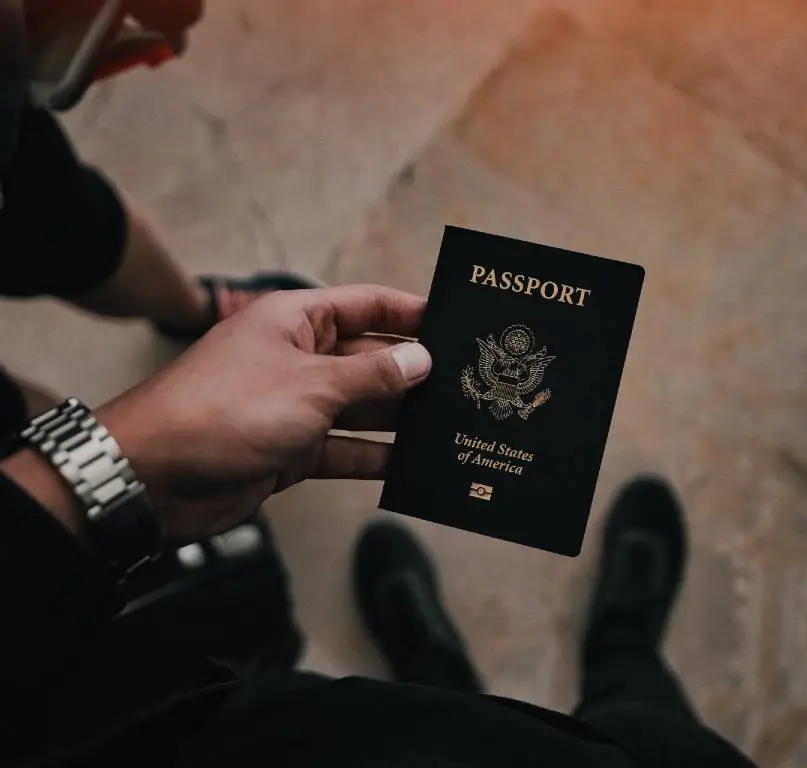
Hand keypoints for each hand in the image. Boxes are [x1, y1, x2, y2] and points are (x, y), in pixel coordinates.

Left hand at [96, 285, 430, 541]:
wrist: (153, 477)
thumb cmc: (223, 411)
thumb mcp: (311, 385)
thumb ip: (372, 373)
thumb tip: (421, 358)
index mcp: (298, 321)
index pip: (368, 305)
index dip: (412, 312)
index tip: (457, 323)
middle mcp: (298, 358)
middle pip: (370, 357)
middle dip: (414, 371)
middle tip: (467, 383)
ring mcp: (294, 405)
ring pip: (361, 406)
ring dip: (400, 418)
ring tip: (451, 425)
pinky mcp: (289, 449)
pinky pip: (343, 448)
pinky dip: (373, 457)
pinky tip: (411, 465)